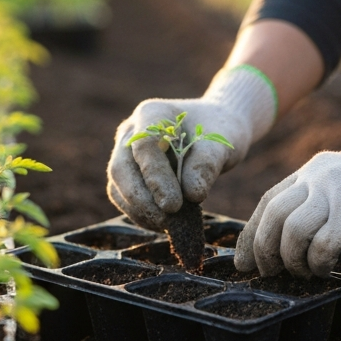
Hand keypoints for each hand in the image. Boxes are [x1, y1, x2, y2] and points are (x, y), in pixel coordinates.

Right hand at [107, 66, 277, 229]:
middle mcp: (131, 131)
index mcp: (153, 113)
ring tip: (169, 226)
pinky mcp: (130, 175)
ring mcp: (126, 153)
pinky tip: (165, 225)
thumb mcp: (222, 142)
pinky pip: (126, 199)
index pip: (144, 145)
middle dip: (142, 200)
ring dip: (140, 211)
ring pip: (118, 187)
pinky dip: (143, 215)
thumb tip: (191, 195)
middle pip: (121, 168)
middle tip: (168, 221)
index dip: (155, 177)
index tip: (174, 205)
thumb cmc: (219, 131)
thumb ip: (207, 163)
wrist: (215, 128)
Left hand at [234, 122, 340, 276]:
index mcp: (315, 170)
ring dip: (291, 261)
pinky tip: (327, 269)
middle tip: (270, 274)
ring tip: (305, 272)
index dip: (251, 235)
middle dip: (263, 251)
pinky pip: (320, 246)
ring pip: (291, 232)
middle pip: (272, 216)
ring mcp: (338, 193)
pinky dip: (317, 264)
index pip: (268, 202)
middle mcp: (320, 177)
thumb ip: (319, 204)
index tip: (244, 262)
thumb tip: (287, 243)